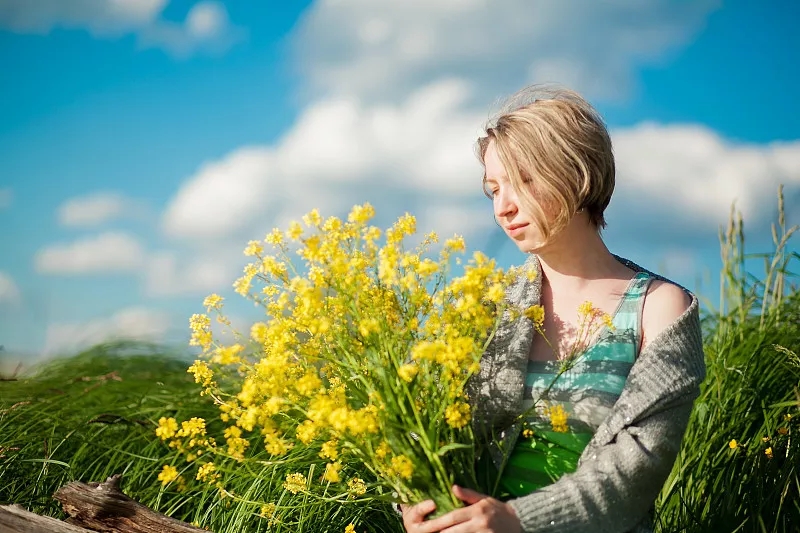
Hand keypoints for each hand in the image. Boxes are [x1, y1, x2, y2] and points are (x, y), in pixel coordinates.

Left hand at [402, 485, 520, 532]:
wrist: (519, 523)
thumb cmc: (498, 509)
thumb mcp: (484, 498)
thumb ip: (468, 494)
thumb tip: (452, 487)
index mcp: (477, 510)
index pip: (453, 517)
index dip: (438, 522)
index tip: (426, 525)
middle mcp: (480, 523)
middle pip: (454, 530)